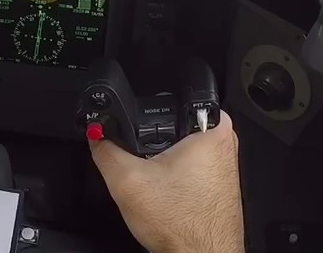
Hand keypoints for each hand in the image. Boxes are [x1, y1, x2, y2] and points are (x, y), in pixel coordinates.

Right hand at [90, 116, 244, 252]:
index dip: (152, 106)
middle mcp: (225, 145)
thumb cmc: (184, 227)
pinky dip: (175, 177)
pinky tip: (167, 195)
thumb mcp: (127, 180)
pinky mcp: (219, 184)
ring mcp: (225, 166)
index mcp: (213, 131)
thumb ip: (106, 150)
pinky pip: (191, 167)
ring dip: (165, 160)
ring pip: (183, 147)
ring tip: (158, 183)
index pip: (179, 95)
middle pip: (177, 122)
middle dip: (156, 138)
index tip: (140, 127)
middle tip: (147, 162)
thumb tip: (97, 136)